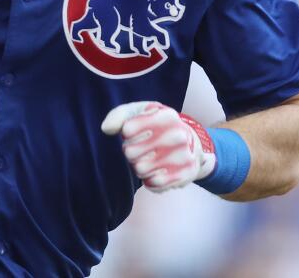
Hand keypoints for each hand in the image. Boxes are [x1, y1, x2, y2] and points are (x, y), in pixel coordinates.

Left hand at [101, 101, 215, 191]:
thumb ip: (119, 116)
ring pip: (140, 170)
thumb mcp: (141, 113)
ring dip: (139, 166)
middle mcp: (178, 135)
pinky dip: (150, 180)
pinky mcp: (186, 175)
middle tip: (142, 148)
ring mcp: (184, 156)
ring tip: (150, 159)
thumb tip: (106, 129)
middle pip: (130, 152)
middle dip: (131, 151)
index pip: (127, 130)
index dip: (127, 133)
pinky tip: (157, 171)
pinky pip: (153, 184)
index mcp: (167, 116)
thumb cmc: (158, 126)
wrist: (192, 144)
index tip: (135, 132)